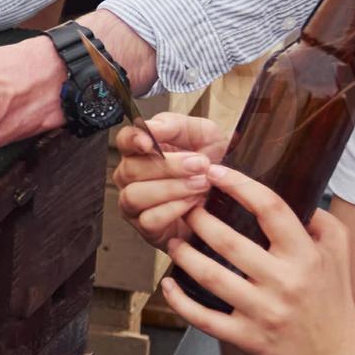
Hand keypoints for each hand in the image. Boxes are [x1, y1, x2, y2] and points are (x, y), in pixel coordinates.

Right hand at [114, 110, 229, 252]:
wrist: (230, 194)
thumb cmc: (211, 161)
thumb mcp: (202, 134)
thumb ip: (175, 125)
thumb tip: (150, 127)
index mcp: (139, 150)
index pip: (123, 141)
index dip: (132, 141)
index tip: (148, 142)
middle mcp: (130, 177)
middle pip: (131, 170)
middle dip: (168, 167)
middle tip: (199, 165)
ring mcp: (134, 204)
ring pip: (135, 196)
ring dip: (171, 189)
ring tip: (200, 185)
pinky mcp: (146, 228)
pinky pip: (149, 220)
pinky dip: (172, 210)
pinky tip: (193, 204)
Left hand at [160, 162, 354, 354]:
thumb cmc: (333, 296)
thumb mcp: (338, 251)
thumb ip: (318, 217)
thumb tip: (291, 185)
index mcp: (306, 256)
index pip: (271, 209)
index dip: (239, 185)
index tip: (214, 171)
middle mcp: (285, 282)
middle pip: (229, 242)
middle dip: (199, 219)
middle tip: (184, 207)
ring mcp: (265, 312)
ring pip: (210, 277)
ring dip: (184, 255)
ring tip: (174, 240)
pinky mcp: (249, 339)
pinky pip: (204, 318)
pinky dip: (179, 300)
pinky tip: (167, 283)